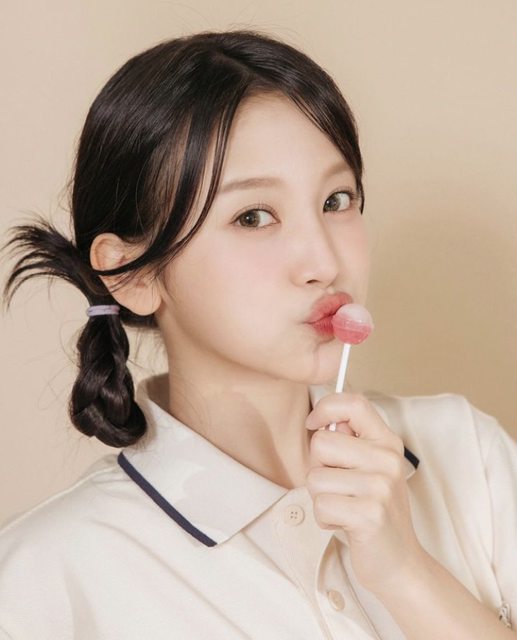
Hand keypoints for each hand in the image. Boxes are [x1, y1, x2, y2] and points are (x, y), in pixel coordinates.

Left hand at [304, 392, 425, 593]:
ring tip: (344, 506)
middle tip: (339, 486)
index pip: (353, 402)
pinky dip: (325, 518)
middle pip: (321, 443)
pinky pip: (321, 505)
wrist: (398, 561)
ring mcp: (381, 486)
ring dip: (321, 497)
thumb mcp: (368, 466)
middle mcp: (387, 458)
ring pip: (315, 477)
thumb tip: (321, 420)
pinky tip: (345, 523)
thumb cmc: (372, 509)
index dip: (325, 408)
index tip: (315, 424)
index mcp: (387, 441)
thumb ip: (349, 441)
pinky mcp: (370, 514)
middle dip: (318, 467)